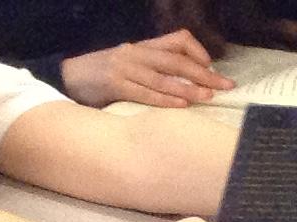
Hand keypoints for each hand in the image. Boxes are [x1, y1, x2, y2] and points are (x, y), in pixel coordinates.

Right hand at [59, 32, 233, 108]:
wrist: (69, 76)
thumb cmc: (106, 75)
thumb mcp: (133, 65)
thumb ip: (157, 69)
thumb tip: (192, 82)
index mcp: (143, 47)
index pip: (177, 40)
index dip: (198, 51)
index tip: (212, 66)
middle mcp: (137, 54)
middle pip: (176, 60)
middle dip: (204, 73)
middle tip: (226, 85)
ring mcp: (125, 69)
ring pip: (164, 77)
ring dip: (189, 88)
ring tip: (209, 96)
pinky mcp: (116, 85)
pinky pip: (146, 93)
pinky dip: (166, 99)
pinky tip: (183, 105)